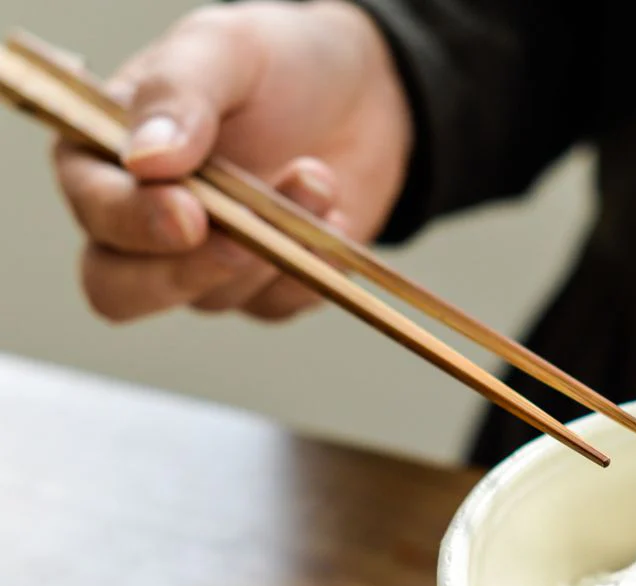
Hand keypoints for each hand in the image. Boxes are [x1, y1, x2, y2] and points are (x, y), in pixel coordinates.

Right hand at [53, 0, 411, 321]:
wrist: (360, 96)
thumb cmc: (277, 63)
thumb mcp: (226, 48)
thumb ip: (178, 94)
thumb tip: (144, 161)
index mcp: (104, 154)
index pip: (95, 211)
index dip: (134, 222)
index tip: (191, 213)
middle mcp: (139, 220)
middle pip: (120, 290)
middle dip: (187, 272)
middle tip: (247, 240)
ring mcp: (199, 263)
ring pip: (213, 297)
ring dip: (270, 247)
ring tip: (319, 178)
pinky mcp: (261, 289)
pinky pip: (275, 306)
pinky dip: (311, 270)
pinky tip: (336, 219)